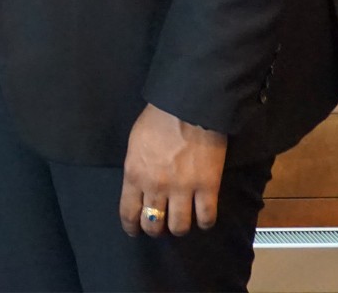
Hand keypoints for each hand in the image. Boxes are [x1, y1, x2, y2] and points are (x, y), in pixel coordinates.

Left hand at [119, 103, 227, 237]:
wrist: (187, 106)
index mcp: (135, 174)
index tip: (134, 230)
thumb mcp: (135, 143)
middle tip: (159, 224)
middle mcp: (157, 187)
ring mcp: (183, 190)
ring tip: (180, 220)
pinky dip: (204, 222)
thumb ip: (136, 168)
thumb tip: (139, 186)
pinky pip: (206, 218)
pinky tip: (202, 216)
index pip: (129, 213)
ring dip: (178, 227)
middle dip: (154, 229)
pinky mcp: (208, 188)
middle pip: (153, 225)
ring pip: (179, 227)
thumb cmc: (157, 119)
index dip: (131, 226)